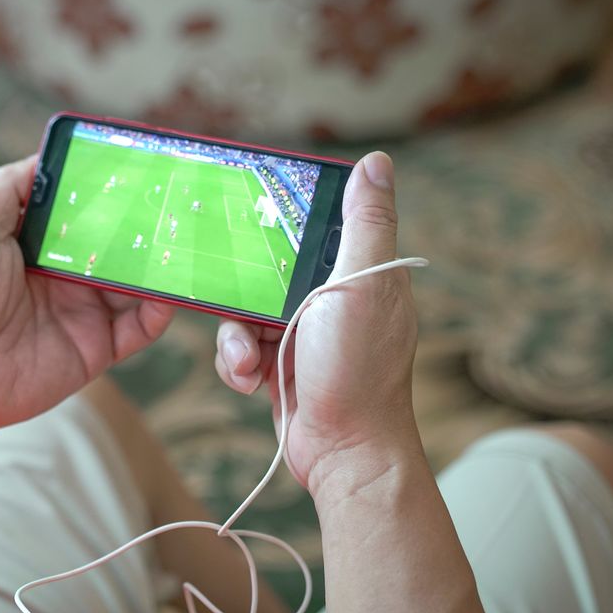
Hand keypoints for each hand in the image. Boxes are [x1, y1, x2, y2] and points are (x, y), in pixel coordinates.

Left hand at [0, 156, 173, 444]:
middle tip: (178, 201)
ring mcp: (84, 312)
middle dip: (147, 225)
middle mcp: (66, 275)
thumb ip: (10, 187)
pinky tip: (171, 291)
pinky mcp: (96, 349)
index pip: (86, 211)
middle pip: (120, 244)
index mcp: (39, 243)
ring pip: (138, 283)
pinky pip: (140, 328)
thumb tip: (49, 156)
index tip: (142, 168)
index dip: (112, 192)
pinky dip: (160, 311)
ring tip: (185, 242)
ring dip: (162, 265)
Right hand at [213, 152, 418, 491]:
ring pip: (245, 310)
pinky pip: (239, 347)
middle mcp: (332, 299)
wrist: (344, 452)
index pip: (316, 226)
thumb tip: (377, 160)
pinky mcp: (279, 366)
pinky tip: (248, 380)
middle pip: (267, 269)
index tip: (251, 208)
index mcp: (357, 272)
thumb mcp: (362, 284)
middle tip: (237, 299)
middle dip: (245, 289)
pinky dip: (235, 363)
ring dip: (236, 337)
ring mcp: (303, 335)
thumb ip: (367, 223)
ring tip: (248, 360)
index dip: (283, 217)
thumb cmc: (359, 369)